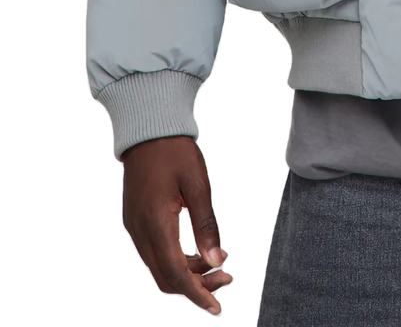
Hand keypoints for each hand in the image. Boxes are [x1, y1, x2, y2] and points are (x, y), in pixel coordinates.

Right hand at [121, 136, 232, 314]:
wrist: (149, 130)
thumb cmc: (176, 152)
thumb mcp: (198, 185)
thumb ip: (206, 224)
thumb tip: (216, 261)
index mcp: (155, 224)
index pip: (175, 274)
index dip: (197, 294)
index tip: (217, 307)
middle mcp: (139, 232)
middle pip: (166, 278)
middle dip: (196, 286)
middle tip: (227, 279)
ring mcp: (134, 228)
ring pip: (159, 267)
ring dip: (187, 273)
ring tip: (218, 265)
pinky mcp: (136, 221)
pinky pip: (155, 253)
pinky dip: (177, 259)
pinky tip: (199, 251)